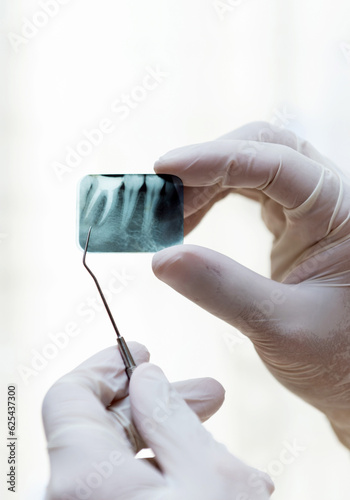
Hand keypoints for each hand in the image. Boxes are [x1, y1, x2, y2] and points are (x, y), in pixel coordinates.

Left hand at [42, 342, 272, 498]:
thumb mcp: (207, 473)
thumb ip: (169, 415)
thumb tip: (145, 378)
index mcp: (80, 474)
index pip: (69, 395)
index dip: (107, 365)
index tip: (143, 353)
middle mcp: (69, 496)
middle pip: (100, 426)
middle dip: (155, 401)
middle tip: (206, 392)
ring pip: (116, 459)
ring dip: (167, 436)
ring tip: (217, 428)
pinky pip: (123, 486)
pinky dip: (161, 469)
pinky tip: (205, 470)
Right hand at [153, 121, 349, 448]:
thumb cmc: (337, 357)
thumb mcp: (282, 329)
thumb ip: (223, 291)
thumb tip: (162, 258)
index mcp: (340, 213)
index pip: (276, 162)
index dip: (214, 160)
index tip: (163, 169)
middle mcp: (329, 198)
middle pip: (264, 147)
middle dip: (207, 163)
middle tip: (160, 195)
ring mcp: (310, 205)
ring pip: (253, 163)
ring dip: (205, 181)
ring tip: (168, 215)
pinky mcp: (292, 218)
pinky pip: (249, 188)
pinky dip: (213, 197)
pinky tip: (189, 221)